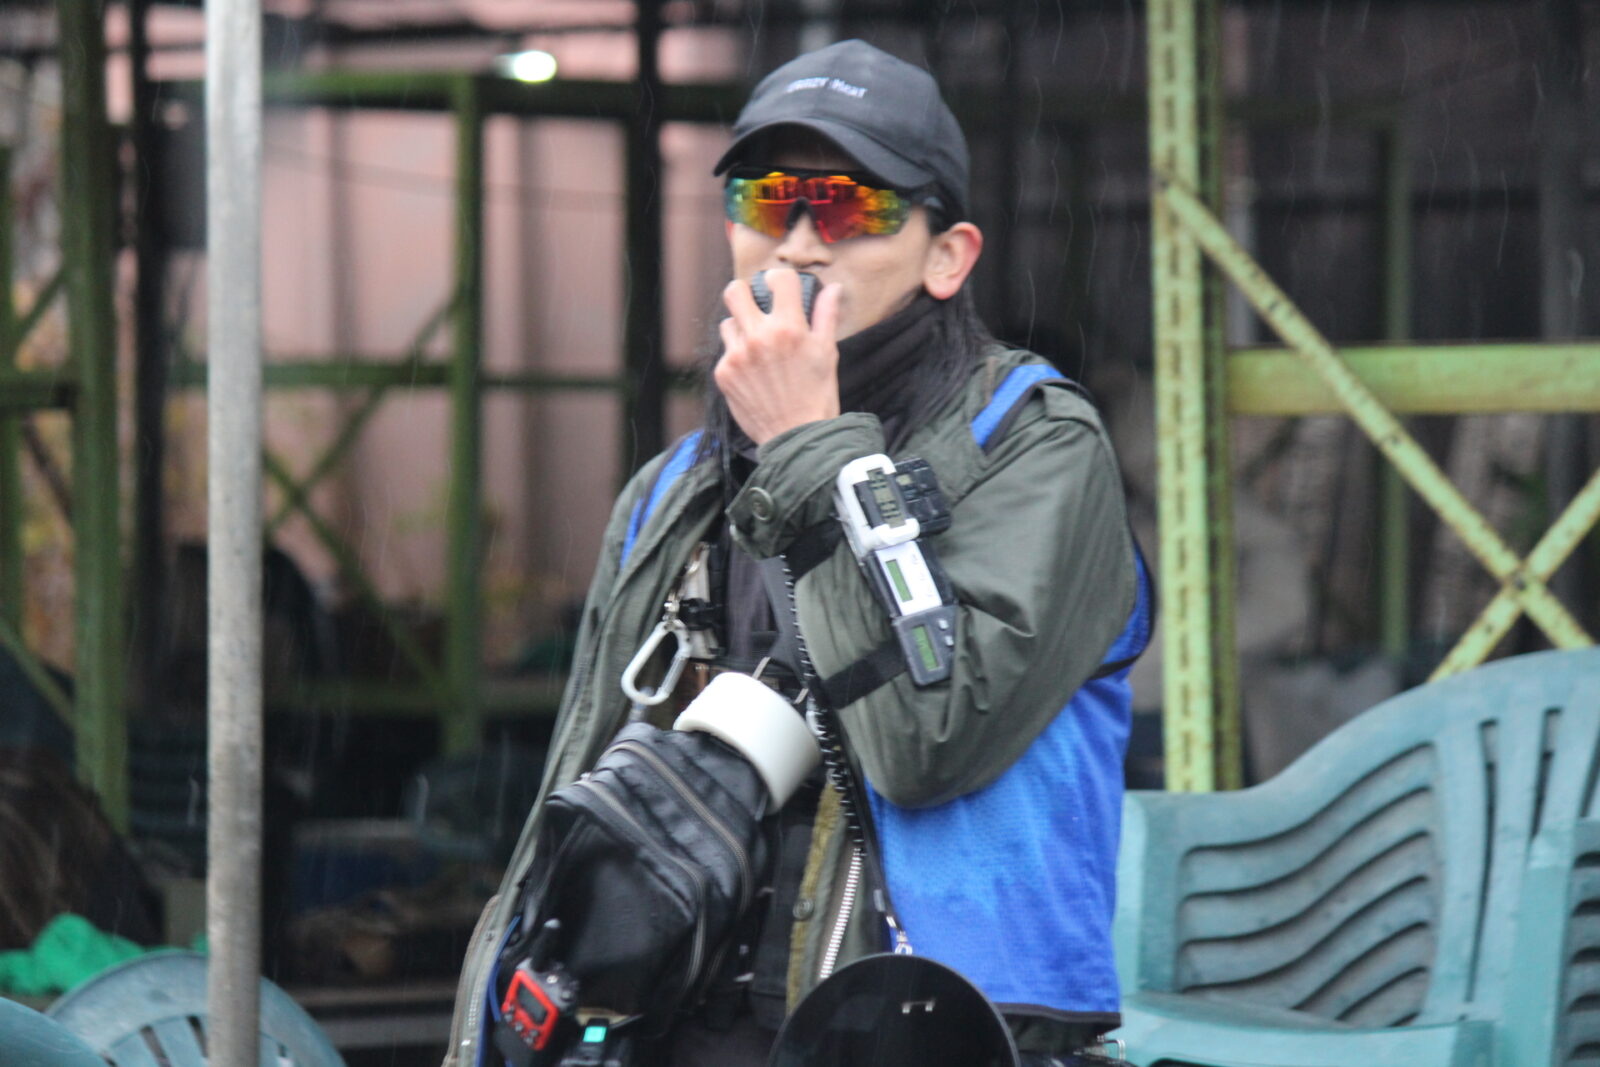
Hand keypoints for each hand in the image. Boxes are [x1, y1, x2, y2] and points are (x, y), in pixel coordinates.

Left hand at [715, 268, 844, 445]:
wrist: (797, 437)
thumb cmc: (817, 395)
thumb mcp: (827, 352)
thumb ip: (826, 315)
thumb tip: (832, 288)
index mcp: (788, 327)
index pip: (777, 279)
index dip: (779, 280)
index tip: (781, 287)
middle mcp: (759, 337)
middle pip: (734, 291)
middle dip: (744, 293)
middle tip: (754, 306)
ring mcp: (737, 355)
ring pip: (727, 322)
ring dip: (740, 329)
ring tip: (757, 348)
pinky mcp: (724, 373)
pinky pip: (725, 352)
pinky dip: (737, 357)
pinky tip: (754, 373)